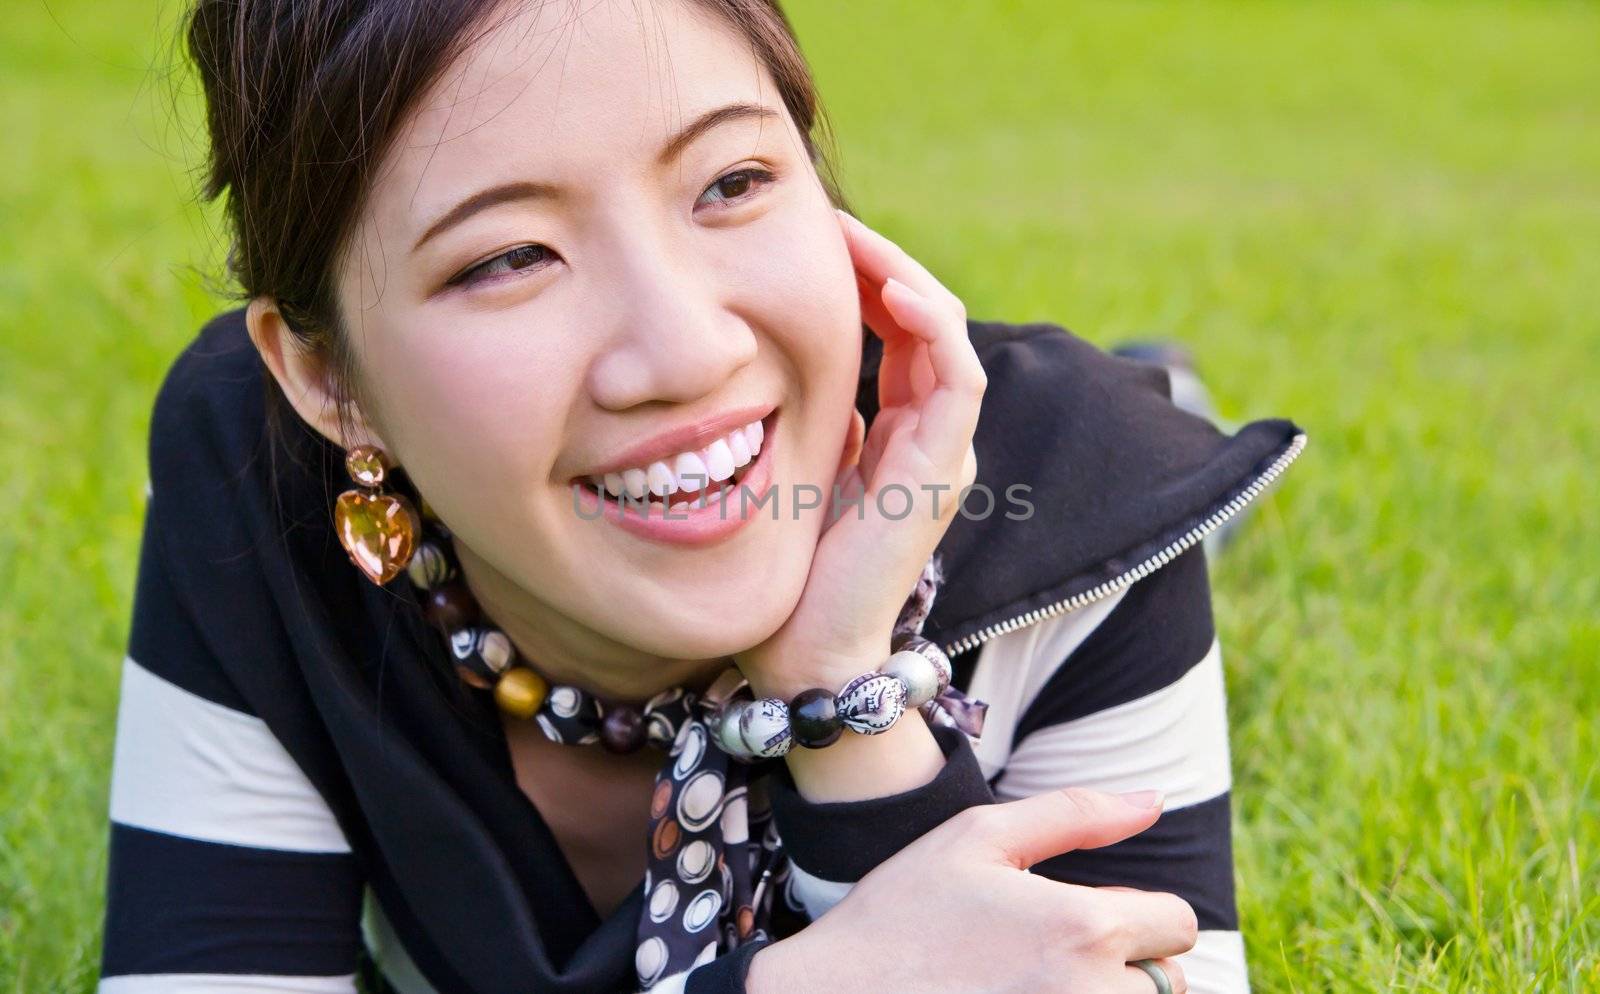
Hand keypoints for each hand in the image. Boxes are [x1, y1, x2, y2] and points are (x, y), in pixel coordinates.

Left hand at [734, 209, 985, 698]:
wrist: (806, 650)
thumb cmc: (795, 570)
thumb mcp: (799, 471)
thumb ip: (816, 422)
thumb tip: (788, 368)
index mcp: (903, 433)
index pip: (902, 328)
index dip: (868, 276)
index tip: (817, 236)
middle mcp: (933, 436)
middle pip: (928, 319)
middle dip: (883, 262)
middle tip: (832, 220)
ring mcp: (944, 452)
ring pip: (947, 334)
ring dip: (904, 276)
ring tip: (854, 236)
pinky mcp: (941, 470)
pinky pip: (958, 377)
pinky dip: (932, 327)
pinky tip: (892, 289)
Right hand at [747, 788, 1196, 993]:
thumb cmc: (902, 913)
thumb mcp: (976, 838)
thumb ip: (1075, 813)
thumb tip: (1154, 799)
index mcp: (1082, 927)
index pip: (1175, 923)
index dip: (1134, 913)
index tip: (1079, 918)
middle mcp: (1091, 993)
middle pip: (1168, 982)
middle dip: (1125, 965)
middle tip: (1050, 957)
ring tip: (1038, 984)